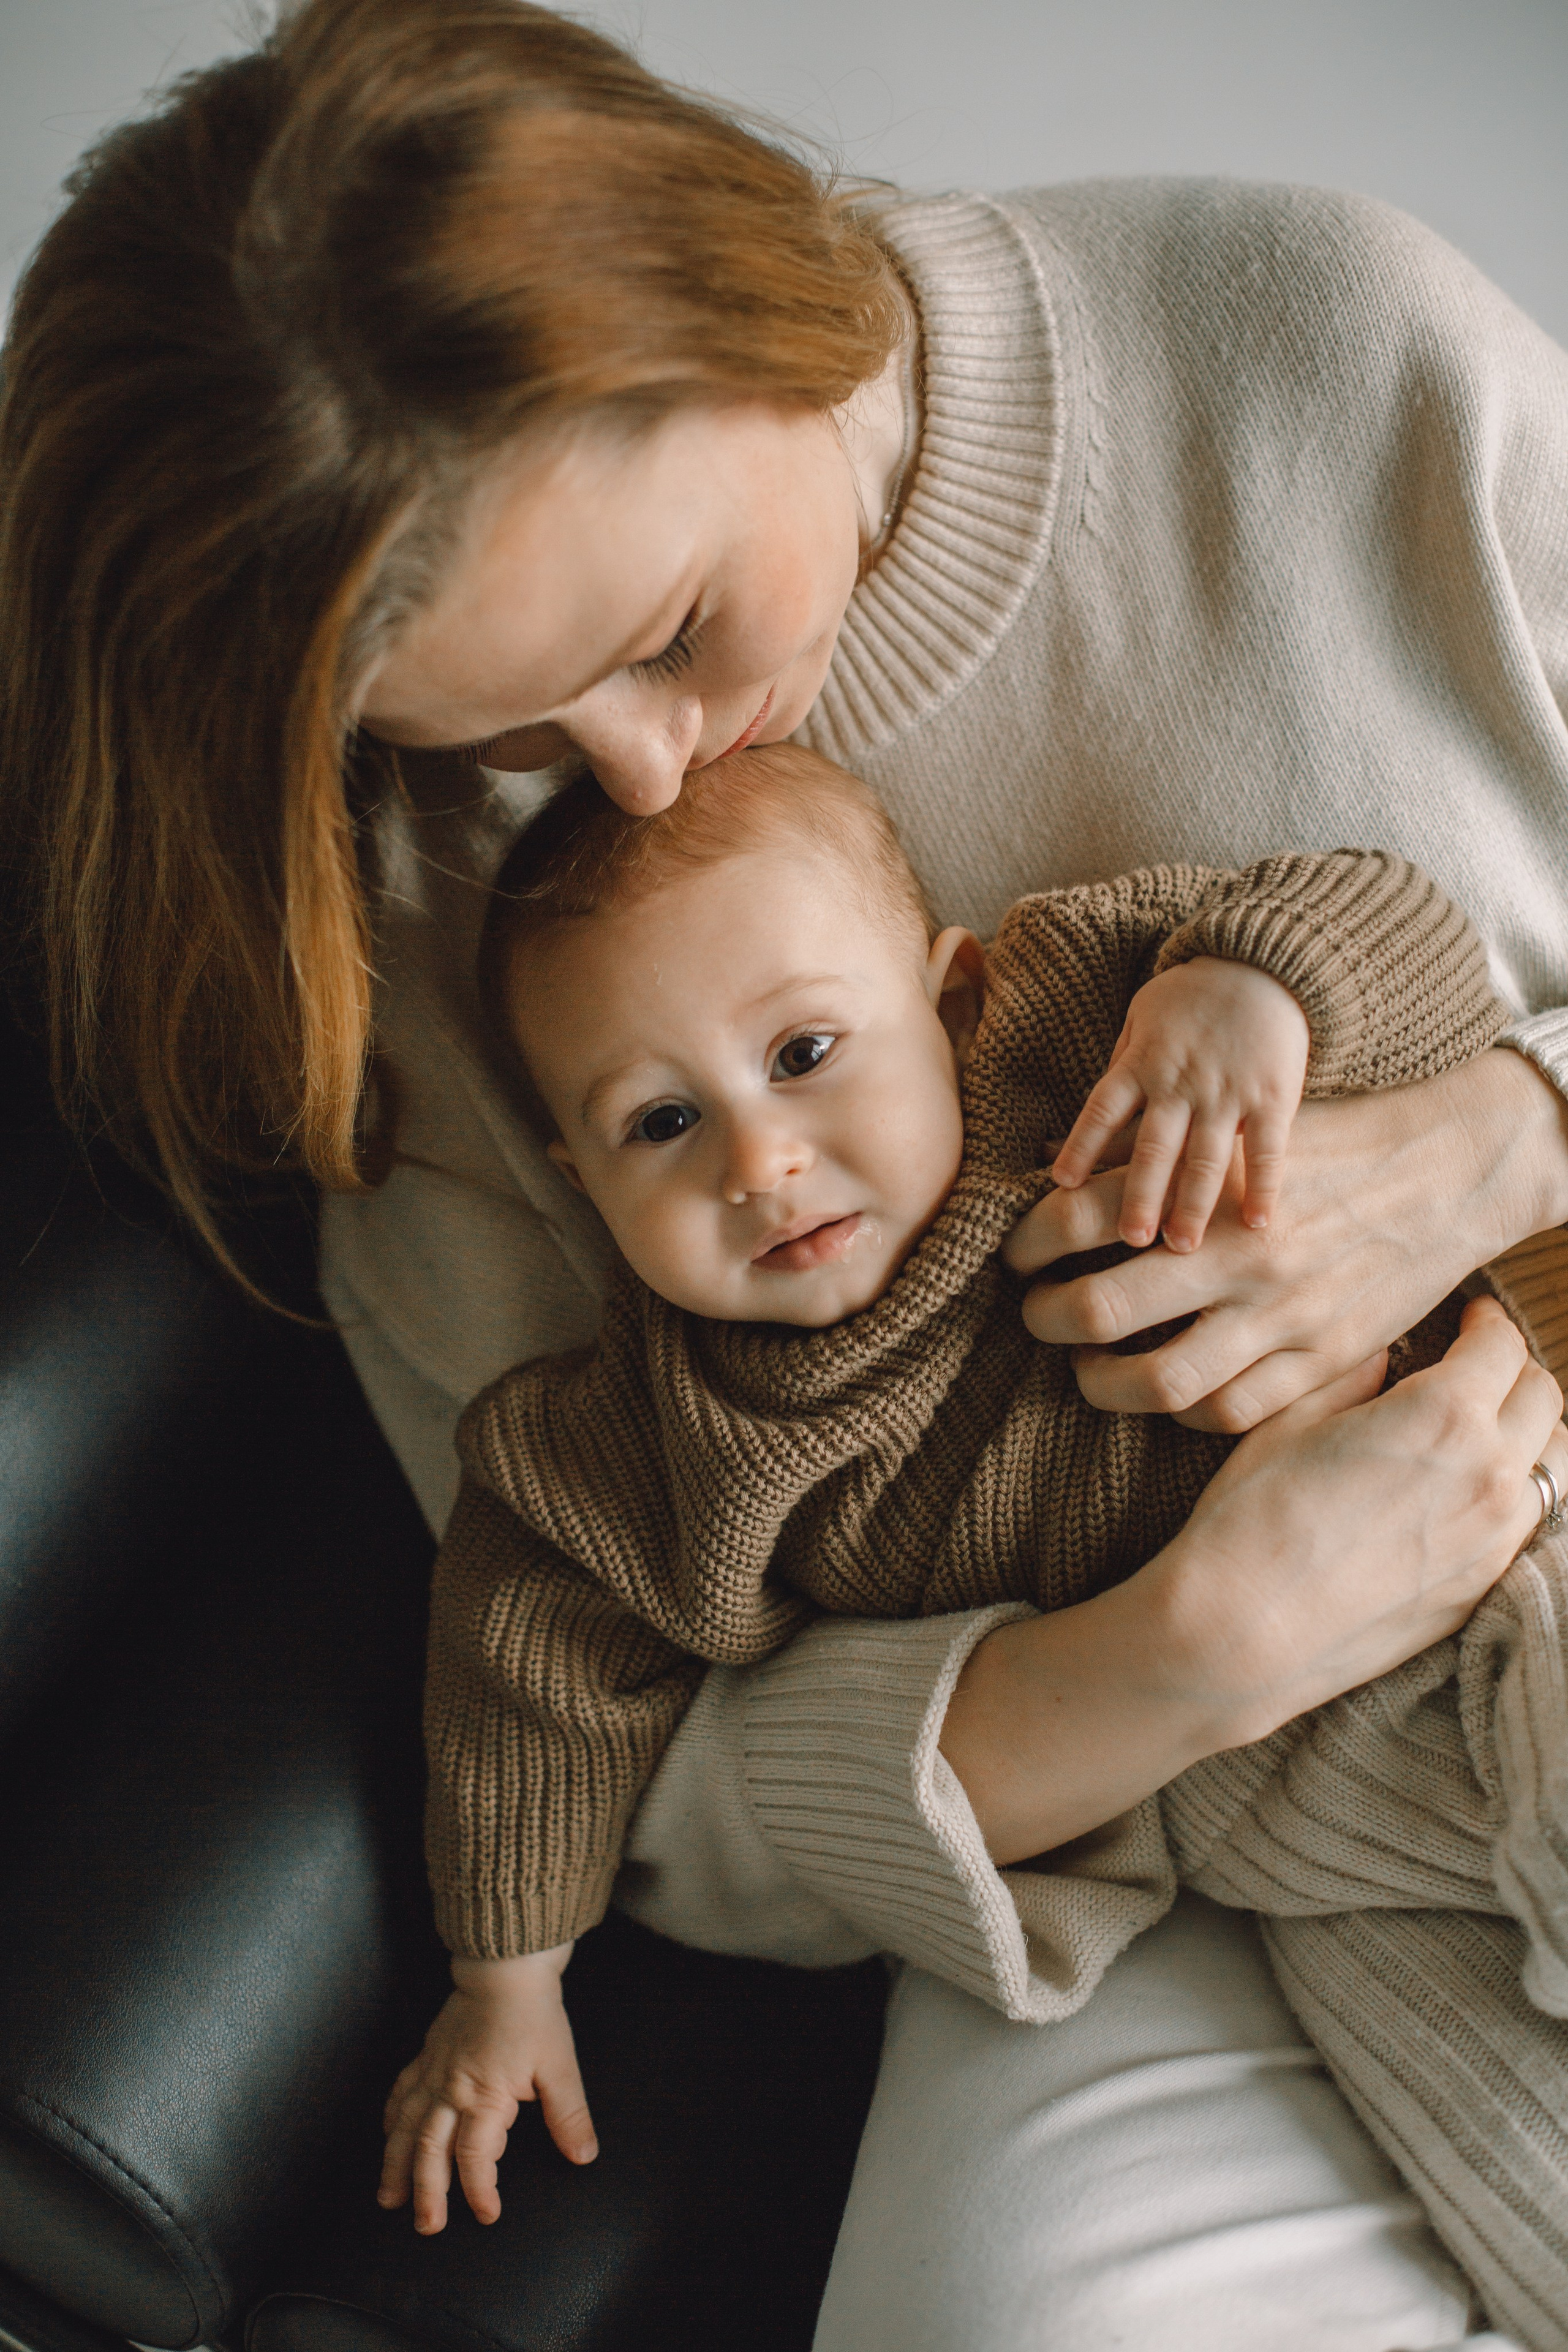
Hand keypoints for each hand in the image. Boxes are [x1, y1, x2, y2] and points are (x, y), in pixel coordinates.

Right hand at [378, 1945, 595, 2232]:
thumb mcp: (560, 2066)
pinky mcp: (427, 2056)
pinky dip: (392, 2118)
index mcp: (486, 2094)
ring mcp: (435, 2072)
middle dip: (427, 2192)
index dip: (479, 2190)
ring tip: (390, 2196)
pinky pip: (401, 2092)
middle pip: (431, 2150)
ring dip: (397, 2164)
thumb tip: (583, 2154)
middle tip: (427, 2224)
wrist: (505, 1968)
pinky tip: (388, 2137)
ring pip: (406, 2127)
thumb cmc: (533, 2014)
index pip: (476, 2156)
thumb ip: (569, 2115)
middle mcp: (453, 2089)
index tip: (488, 2213)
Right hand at [940, 1297, 1567, 1863]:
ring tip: (1487, 1427)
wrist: (1244, 1630)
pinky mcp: (1483, 1587)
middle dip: (1513, 1370)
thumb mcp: (1290, 1422)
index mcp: (1443, 1415)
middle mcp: (1491, 1473)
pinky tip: (1472, 1489)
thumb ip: (1350, 1379)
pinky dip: (1517, 1491)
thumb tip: (1380, 1360)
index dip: (1485, 1323)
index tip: (1470, 1319)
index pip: (1501, 1346)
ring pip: (1553, 1462)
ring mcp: (1496, 1537)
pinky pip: (1530, 1521)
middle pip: (1542, 1397)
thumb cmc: (1251, 1518)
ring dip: (1529, 1432)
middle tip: (1478, 1366)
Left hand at [1005, 1048, 1567, 1430]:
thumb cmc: (1332, 1145)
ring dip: (1098, 1382)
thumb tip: (1052, 1163)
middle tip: (1033, 1313)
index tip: (1015, 1254)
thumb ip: (1156, 1157)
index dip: (1026, 1241)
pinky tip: (1161, 1389)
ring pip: (1157, 1379)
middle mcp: (1239, 1255)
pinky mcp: (1322, 1359)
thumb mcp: (1242, 1134)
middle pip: (1100, 1308)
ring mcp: (1282, 1316)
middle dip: (1044, 1317)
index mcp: (1211, 1187)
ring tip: (1083, 1368)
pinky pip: (1228, 1410)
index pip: (1079, 1217)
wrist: (1448, 1172)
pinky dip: (1179, 1411)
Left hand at [1051, 958, 1308, 1249]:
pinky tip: (1258, 1224)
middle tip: (1130, 1240)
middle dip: (1141, 1195)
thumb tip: (1091, 1118)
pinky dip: (1263, 1187)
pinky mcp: (1273, 1096)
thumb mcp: (1141, 1017)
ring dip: (1194, 1205)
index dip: (1082, 1146)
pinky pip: (1267, 1149)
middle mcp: (1180, 1082)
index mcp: (1142, 1062)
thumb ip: (1121, 1067)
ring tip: (1181, 1248)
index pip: (1103, 1109)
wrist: (1261, 964)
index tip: (1062, 1185)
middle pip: (1154, 1146)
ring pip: (1206, 1156)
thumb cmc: (1191, 996)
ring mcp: (1227, 1091)